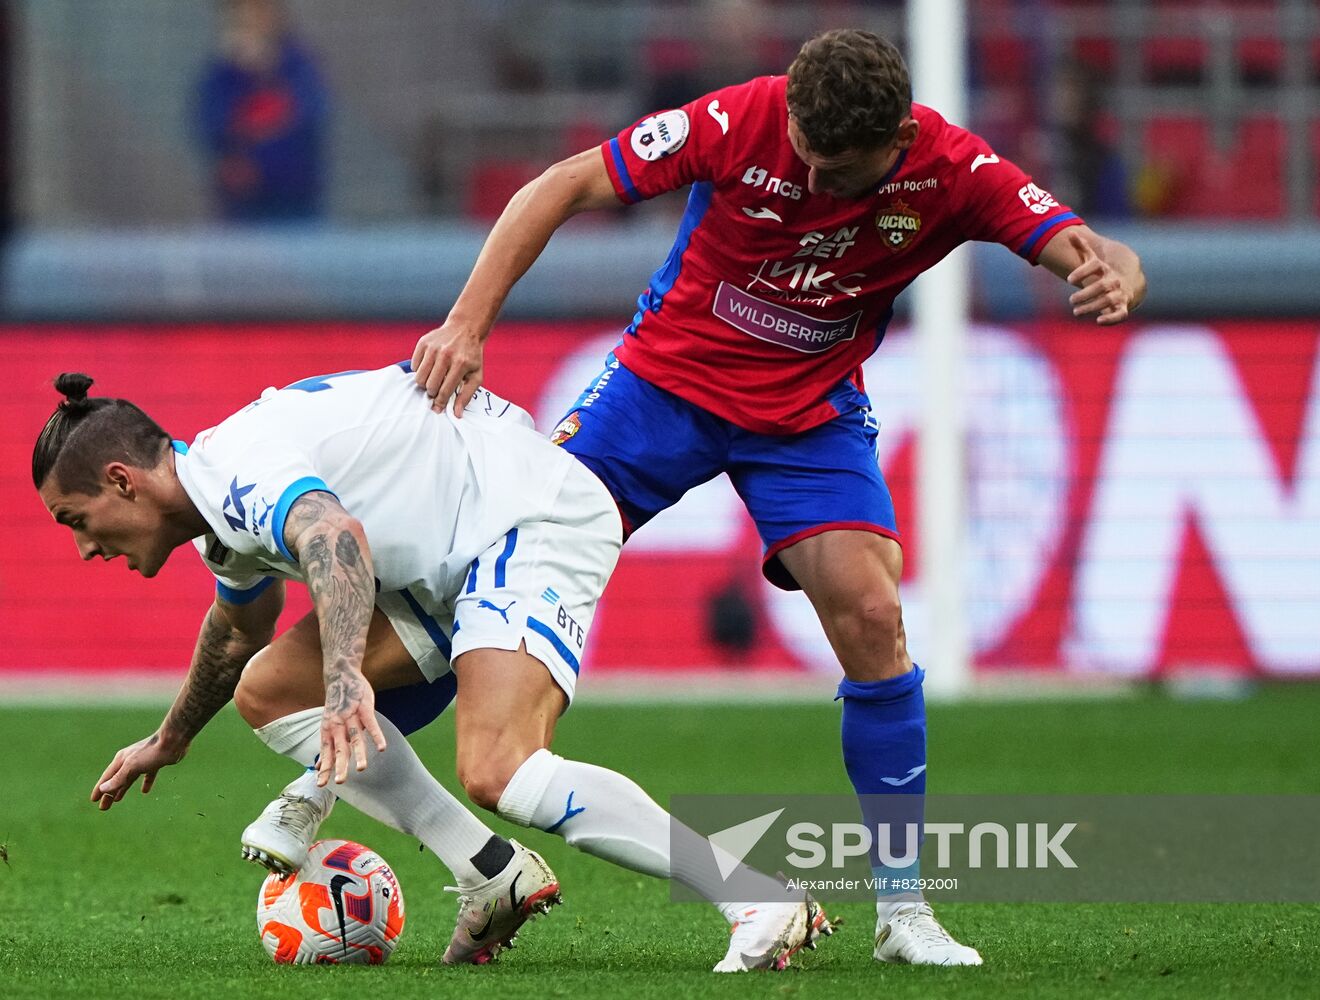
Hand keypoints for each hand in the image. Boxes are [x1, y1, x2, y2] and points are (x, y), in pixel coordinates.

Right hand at [90, 732, 185, 811]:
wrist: (173, 740)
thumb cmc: (151, 752)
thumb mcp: (132, 766)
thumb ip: (119, 778)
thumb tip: (103, 788)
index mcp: (121, 760)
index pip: (107, 777)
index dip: (100, 789)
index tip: (93, 800)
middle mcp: (130, 760)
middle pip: (117, 780)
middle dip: (109, 794)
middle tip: (104, 807)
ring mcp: (143, 761)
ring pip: (130, 779)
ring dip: (123, 789)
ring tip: (117, 800)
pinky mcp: (155, 763)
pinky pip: (148, 775)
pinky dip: (145, 783)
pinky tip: (145, 791)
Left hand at [318, 670, 387, 786]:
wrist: (341, 676)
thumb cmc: (336, 705)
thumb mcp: (327, 725)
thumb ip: (326, 747)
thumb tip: (318, 767)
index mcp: (328, 731)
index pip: (326, 754)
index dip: (324, 768)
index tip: (322, 785)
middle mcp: (337, 726)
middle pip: (340, 749)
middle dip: (340, 765)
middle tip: (341, 782)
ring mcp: (351, 716)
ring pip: (355, 738)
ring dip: (359, 753)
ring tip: (362, 768)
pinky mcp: (364, 707)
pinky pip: (371, 724)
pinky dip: (377, 736)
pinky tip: (382, 748)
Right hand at [411, 320, 485, 415]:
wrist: (466, 328)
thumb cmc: (472, 356)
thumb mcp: (476, 375)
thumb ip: (466, 395)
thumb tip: (456, 414)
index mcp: (460, 363)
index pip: (445, 390)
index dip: (440, 403)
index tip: (437, 409)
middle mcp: (446, 354)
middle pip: (429, 385)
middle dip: (432, 393)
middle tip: (436, 390)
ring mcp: (433, 347)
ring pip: (419, 377)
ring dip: (425, 383)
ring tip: (433, 380)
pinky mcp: (423, 343)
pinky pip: (414, 365)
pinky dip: (420, 370)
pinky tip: (430, 367)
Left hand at [1066, 230, 1137, 325]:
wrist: (1125, 285)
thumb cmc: (1102, 273)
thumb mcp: (1092, 260)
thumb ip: (1081, 247)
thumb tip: (1070, 233)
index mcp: (1104, 268)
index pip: (1094, 266)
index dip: (1081, 272)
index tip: (1068, 279)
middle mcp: (1113, 281)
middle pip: (1102, 286)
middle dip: (1085, 294)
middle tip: (1071, 300)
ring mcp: (1119, 294)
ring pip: (1108, 301)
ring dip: (1091, 307)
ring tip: (1076, 312)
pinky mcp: (1122, 308)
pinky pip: (1120, 314)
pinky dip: (1111, 319)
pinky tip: (1098, 321)